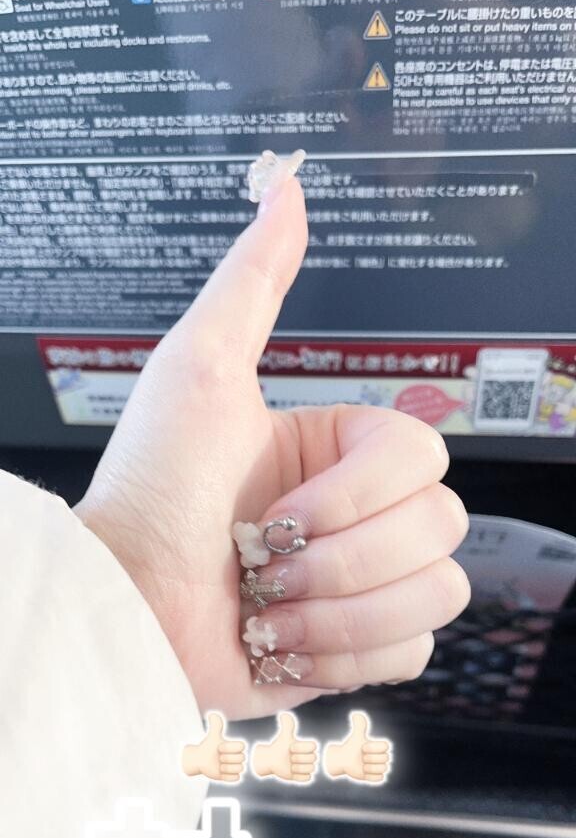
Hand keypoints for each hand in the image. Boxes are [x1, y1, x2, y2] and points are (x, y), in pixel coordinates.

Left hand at [74, 173, 470, 719]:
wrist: (125, 610)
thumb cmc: (152, 491)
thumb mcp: (199, 370)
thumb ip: (253, 281)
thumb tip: (284, 185)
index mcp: (337, 450)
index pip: (425, 457)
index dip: (361, 495)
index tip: (286, 510)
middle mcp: (358, 512)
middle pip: (443, 527)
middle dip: (344, 559)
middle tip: (269, 562)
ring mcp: (362, 582)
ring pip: (437, 592)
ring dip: (343, 610)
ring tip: (271, 607)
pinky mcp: (356, 645)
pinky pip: (413, 649)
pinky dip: (345, 652)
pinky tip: (286, 641)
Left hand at [182, 712, 245, 781]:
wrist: (201, 760)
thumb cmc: (208, 746)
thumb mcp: (212, 735)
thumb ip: (216, 724)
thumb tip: (213, 714)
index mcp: (236, 747)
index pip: (241, 747)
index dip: (229, 748)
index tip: (219, 748)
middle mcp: (238, 756)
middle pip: (241, 758)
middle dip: (227, 758)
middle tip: (218, 758)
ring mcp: (235, 767)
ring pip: (240, 769)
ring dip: (227, 768)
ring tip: (218, 766)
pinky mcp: (231, 777)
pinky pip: (236, 778)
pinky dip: (227, 776)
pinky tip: (220, 773)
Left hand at [251, 712, 317, 782]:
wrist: (272, 760)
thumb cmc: (279, 746)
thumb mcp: (284, 735)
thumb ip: (287, 724)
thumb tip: (284, 713)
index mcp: (307, 746)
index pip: (313, 747)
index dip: (301, 748)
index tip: (290, 748)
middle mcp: (309, 756)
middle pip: (312, 759)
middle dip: (298, 758)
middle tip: (289, 757)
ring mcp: (307, 767)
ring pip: (311, 769)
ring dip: (298, 768)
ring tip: (290, 766)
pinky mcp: (303, 777)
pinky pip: (307, 778)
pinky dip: (298, 776)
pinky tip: (292, 772)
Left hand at [323, 711, 391, 783]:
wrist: (344, 760)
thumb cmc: (351, 747)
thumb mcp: (356, 736)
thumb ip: (359, 725)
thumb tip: (356, 714)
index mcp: (380, 746)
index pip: (385, 747)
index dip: (373, 748)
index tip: (363, 748)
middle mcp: (382, 756)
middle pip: (385, 758)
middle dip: (370, 758)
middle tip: (361, 757)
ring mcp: (380, 767)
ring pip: (383, 769)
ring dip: (370, 768)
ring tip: (362, 766)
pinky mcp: (376, 777)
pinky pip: (379, 778)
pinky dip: (370, 776)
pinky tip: (363, 772)